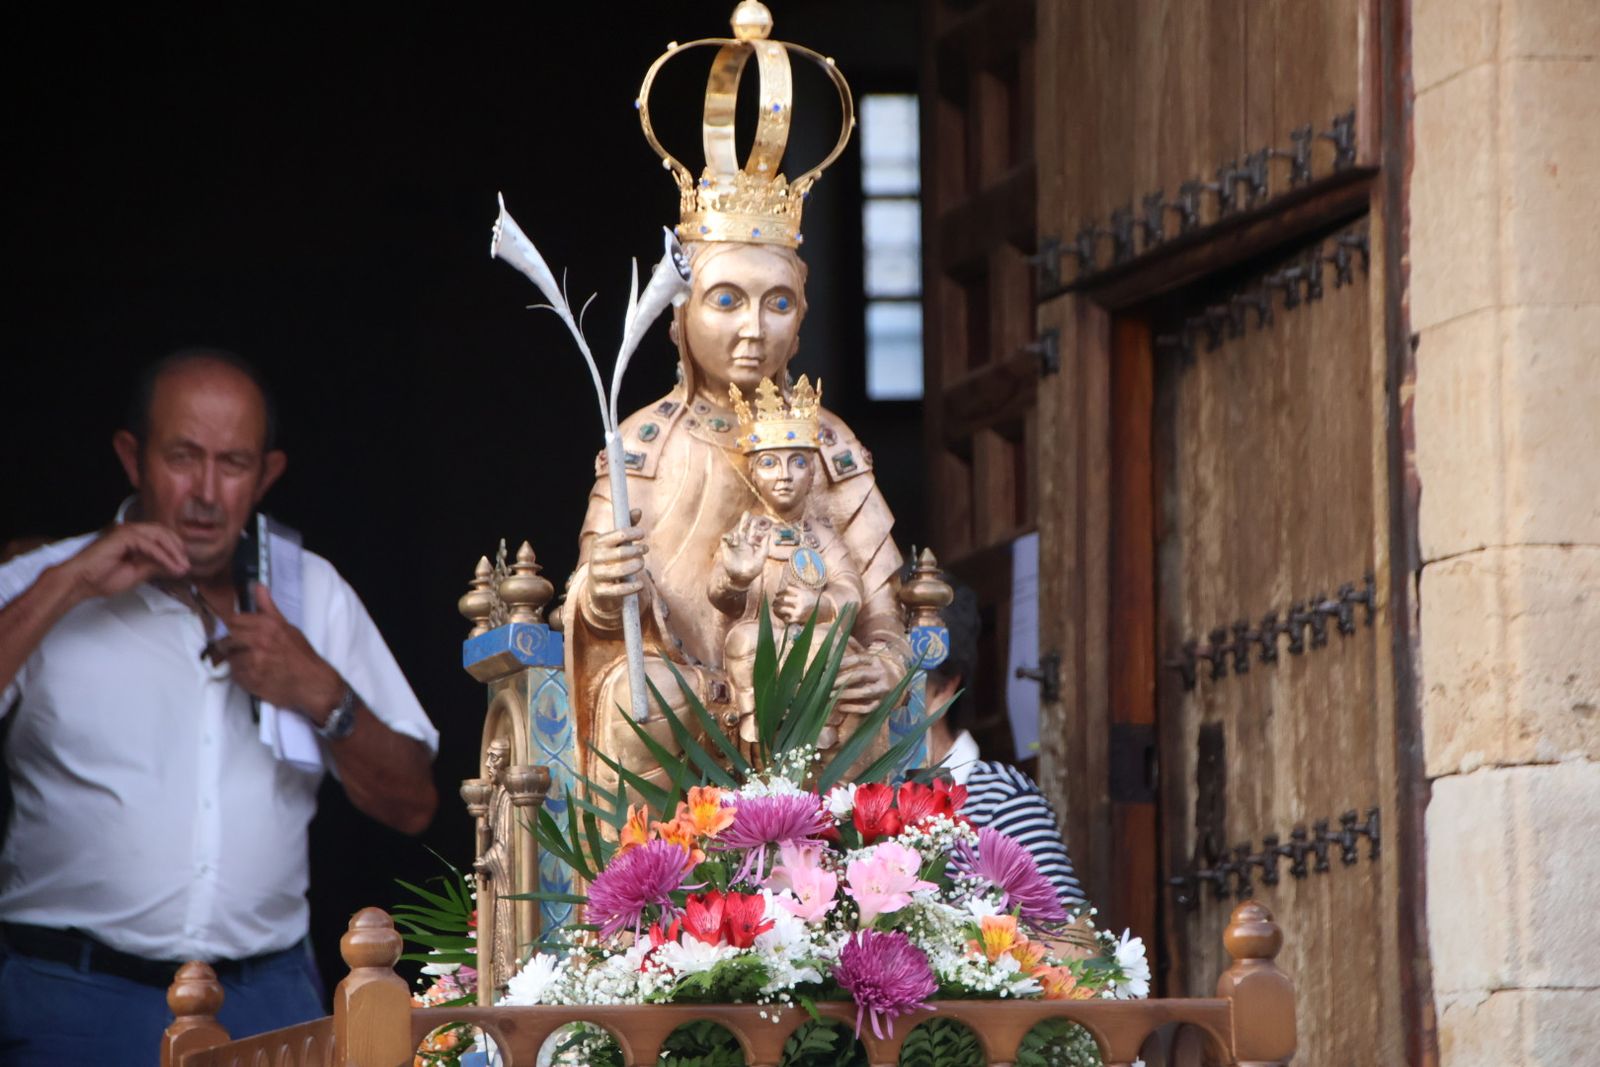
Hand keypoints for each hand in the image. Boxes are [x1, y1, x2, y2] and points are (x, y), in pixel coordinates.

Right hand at [60, 522, 188, 600]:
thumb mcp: (138, 573)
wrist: (81, 582)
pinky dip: (163, 556)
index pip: (162, 537)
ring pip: (159, 536)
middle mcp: (131, 531)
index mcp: (134, 538)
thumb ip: (155, 565)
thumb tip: (177, 565)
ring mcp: (126, 531)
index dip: (176, 549)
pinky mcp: (122, 536)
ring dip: (174, 552)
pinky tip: (171, 567)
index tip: (185, 566)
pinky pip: (150, 545)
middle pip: (164, 533)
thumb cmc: (103, 579)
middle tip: (186, 566)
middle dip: (178, 549)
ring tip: (182, 567)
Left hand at [219, 584, 342, 718]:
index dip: (232, 627)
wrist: (312, 683)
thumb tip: (258, 585)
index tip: (236, 633)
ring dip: (236, 661)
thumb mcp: (287, 626)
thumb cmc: (301, 655)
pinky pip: (234, 674)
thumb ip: (268, 607)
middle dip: (231, 645)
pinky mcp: (250, 679)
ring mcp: (253, 661)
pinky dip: (241, 675)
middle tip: (242, 651)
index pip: (232, 621)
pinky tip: (254, 674)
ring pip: (229, 658)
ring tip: (251, 664)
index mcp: (267, 625)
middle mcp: (259, 641)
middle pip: (226, 639)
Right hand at [586, 508, 648, 619]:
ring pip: (621, 571)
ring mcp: (597, 575)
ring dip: (636, 566)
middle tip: (645, 549)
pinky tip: (640, 585)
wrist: (597, 587)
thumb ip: (627, 526)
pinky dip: (632, 587)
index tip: (642, 534)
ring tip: (641, 563)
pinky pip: (619, 590)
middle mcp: (595, 558)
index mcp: (599, 543)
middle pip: (622, 553)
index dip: (633, 533)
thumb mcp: (617, 543)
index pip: (618, 535)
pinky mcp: (600, 591)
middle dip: (637, 551)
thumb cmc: (611, 559)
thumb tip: (638, 511)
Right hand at [717, 511, 764, 588]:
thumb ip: (765, 546)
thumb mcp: (762, 557)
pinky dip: (728, 537)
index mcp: (750, 545)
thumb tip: (768, 534)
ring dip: (738, 532)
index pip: (752, 533)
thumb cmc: (753, 569)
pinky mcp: (726, 549)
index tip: (756, 519)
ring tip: (739, 535)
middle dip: (744, 521)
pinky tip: (733, 539)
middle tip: (747, 512)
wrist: (742, 578)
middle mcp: (742, 544)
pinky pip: (725, 539)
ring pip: (735, 533)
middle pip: (743, 529)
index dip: (754, 526)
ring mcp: (734, 546)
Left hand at [773, 582, 819, 623]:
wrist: (827, 609)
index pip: (787, 589)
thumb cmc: (816, 598)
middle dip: (777, 599)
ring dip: (777, 608)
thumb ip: (798, 586)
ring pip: (782, 609)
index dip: (781, 590)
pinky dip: (783, 617)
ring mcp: (798, 611)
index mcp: (802, 593)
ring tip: (774, 607)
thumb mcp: (808, 589)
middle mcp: (800, 602)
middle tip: (774, 600)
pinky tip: (781, 615)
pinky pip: (786, 618)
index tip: (777, 593)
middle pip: (783, 599)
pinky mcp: (798, 619)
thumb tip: (787, 581)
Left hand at [831, 645, 905, 714]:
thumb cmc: (877, 670)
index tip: (826, 668)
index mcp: (876, 660)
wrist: (898, 685)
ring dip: (846, 694)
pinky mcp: (883, 704)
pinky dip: (855, 708)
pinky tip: (841, 707)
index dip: (842, 663)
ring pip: (865, 692)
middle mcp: (882, 673)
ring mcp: (884, 689)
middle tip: (825, 684)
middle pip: (860, 674)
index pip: (858, 659)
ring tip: (830, 695)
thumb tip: (844, 635)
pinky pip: (869, 707)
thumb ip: (857, 647)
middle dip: (841, 679)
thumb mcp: (870, 658)